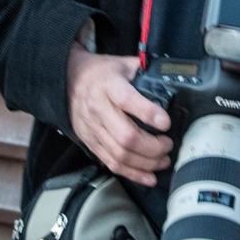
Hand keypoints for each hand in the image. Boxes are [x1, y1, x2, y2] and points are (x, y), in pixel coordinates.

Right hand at [67, 46, 172, 184]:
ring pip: (120, 154)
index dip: (149, 114)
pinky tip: (149, 176)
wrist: (69, 80)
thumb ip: (144, 71)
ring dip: (146, 163)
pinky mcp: (90, 143)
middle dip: (152, 146)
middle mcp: (98, 109)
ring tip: (163, 161)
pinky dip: (132, 173)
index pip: (127, 101)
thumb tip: (170, 81)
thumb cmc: (101, 72)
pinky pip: (111, 163)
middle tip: (168, 145)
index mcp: (108, 85)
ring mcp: (92, 129)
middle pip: (125, 136)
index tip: (166, 123)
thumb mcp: (122, 63)